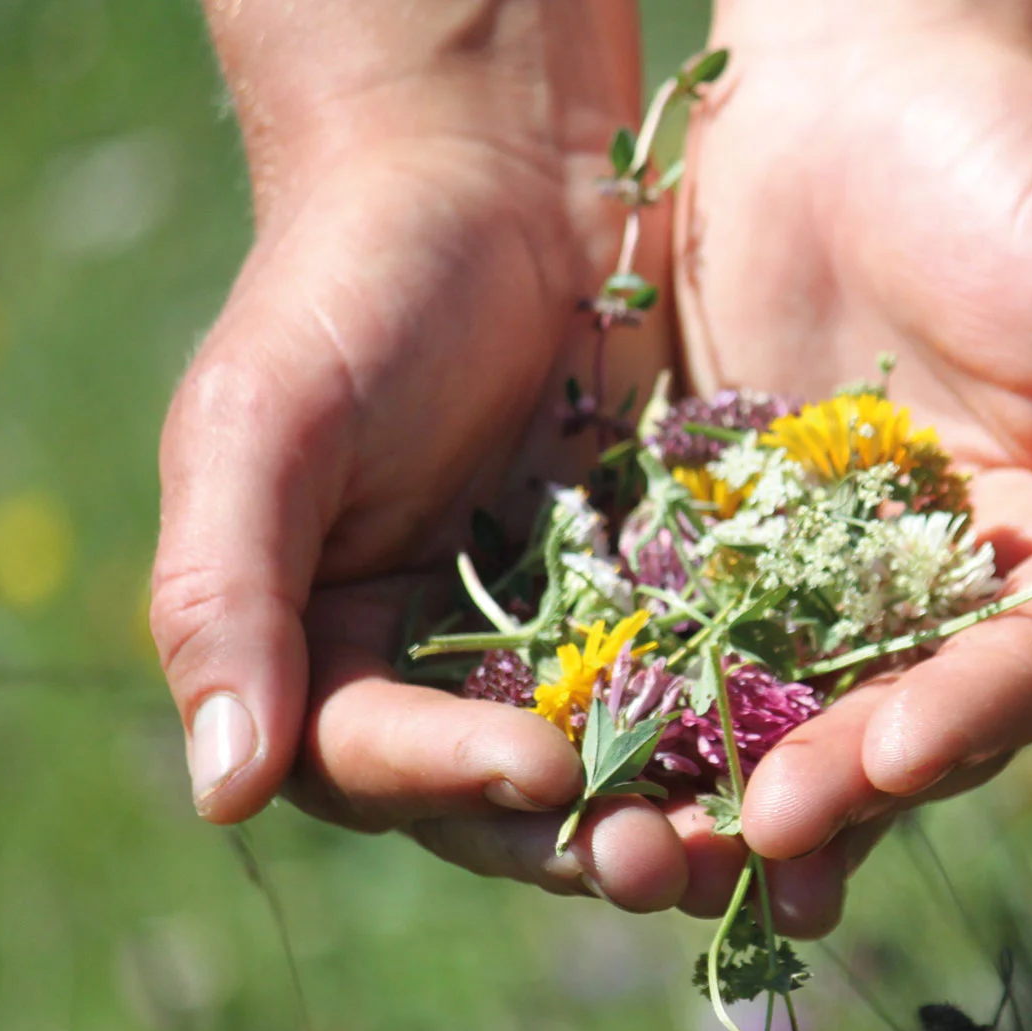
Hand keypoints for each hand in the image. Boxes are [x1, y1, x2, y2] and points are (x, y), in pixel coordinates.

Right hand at [151, 0, 692, 910]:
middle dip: (575, 835)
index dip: (449, 780)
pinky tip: (810, 746)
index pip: (372, 761)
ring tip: (746, 836)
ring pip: (615, 764)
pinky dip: (745, 724)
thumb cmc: (349, 285)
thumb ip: (224, 598)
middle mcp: (437, 674)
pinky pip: (700, 682)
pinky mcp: (659, 602)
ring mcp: (557, 643)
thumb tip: (221, 796)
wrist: (488, 171)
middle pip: (498, 801)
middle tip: (659, 859)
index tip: (538, 772)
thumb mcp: (262, 425)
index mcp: (322, 654)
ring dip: (674, 811)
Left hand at [670, 0, 1031, 927]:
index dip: (969, 722)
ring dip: (727, 781)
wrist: (870, 70)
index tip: (897, 755)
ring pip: (787, 706)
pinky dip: (647, 693)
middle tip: (758, 838)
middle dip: (834, 786)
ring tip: (653, 850)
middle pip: (902, 720)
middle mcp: (962, 592)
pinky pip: (687, 632)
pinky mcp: (729, 541)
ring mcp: (837, 574)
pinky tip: (588, 748)